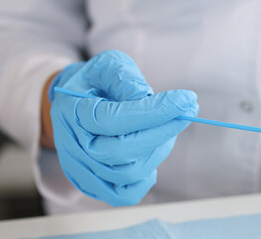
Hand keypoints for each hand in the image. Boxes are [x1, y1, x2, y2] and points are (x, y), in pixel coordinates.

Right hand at [49, 50, 197, 205]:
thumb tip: (147, 100)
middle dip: (164, 131)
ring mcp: (81, 168)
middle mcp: (73, 145)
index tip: (187, 100)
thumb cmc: (96, 81)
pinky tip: (153, 152)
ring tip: (169, 126)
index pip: (115, 120)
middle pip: (123, 152)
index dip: (156, 111)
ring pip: (128, 173)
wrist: (74, 102)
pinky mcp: (92, 184)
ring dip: (159, 149)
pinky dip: (144, 179)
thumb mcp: (108, 66)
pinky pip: (122, 194)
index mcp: (73, 112)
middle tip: (188, 112)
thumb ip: (125, 79)